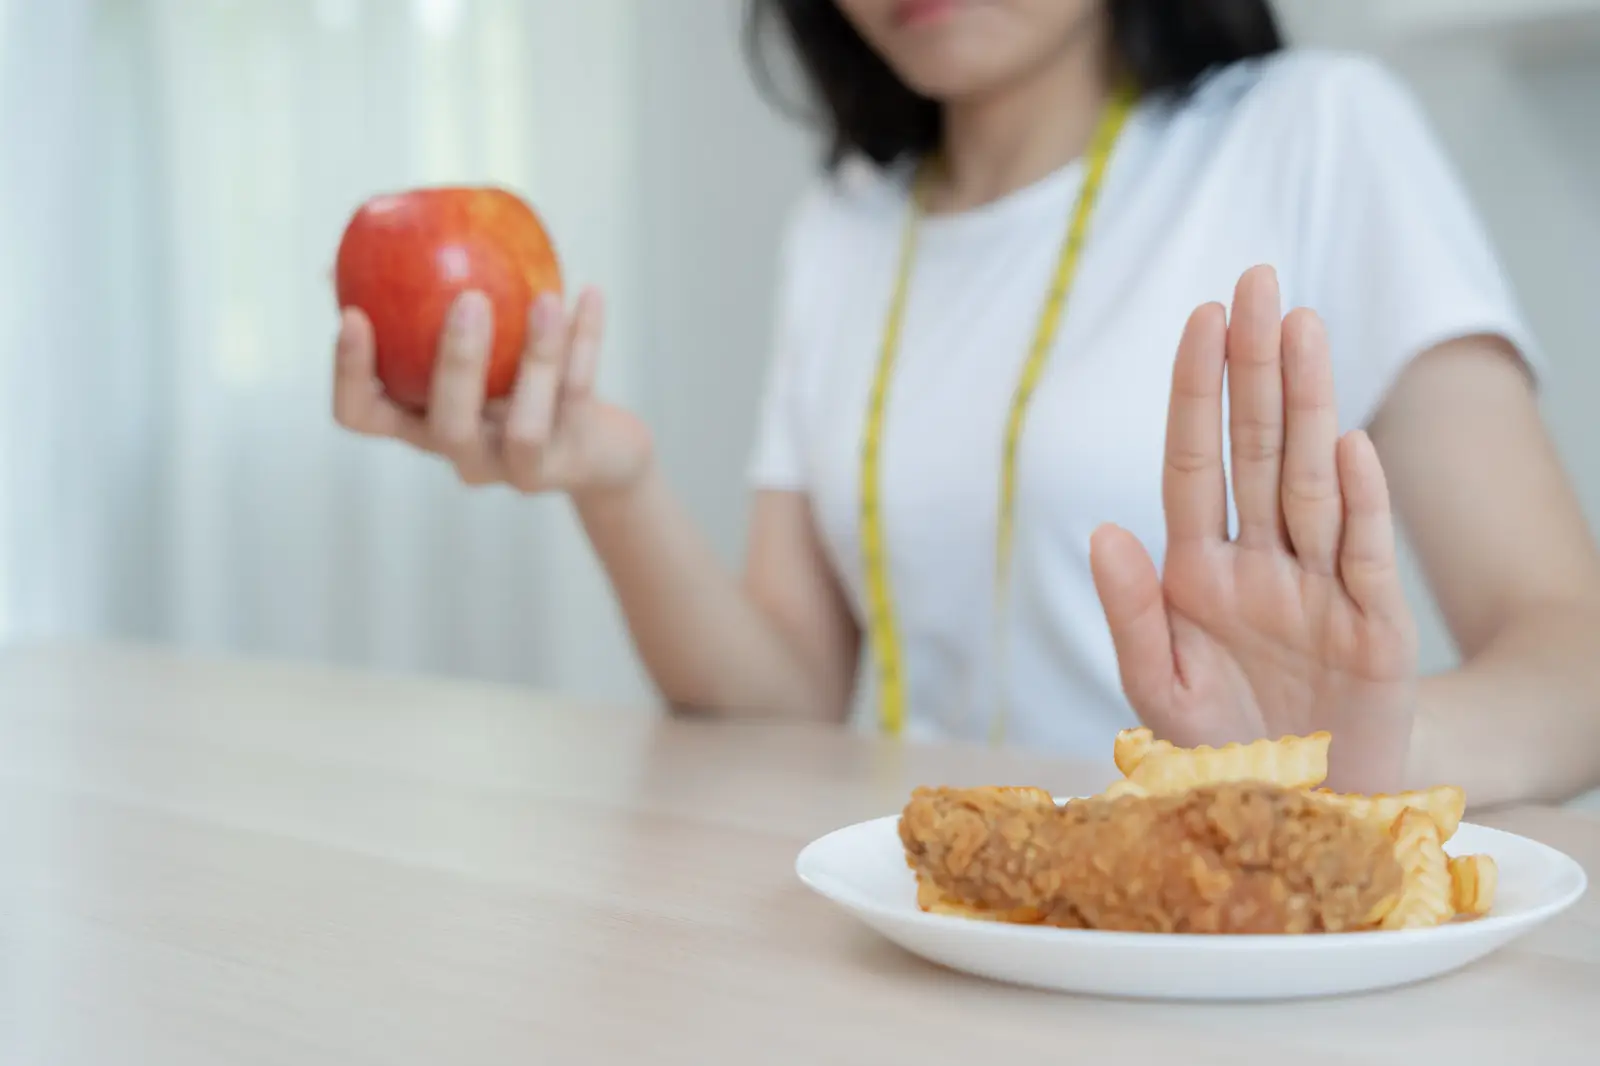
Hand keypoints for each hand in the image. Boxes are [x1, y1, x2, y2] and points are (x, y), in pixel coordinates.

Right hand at [332, 287, 652, 496]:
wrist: (595, 447)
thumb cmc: (511, 385)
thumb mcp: (466, 353)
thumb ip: (416, 312)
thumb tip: (343, 257)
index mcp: (422, 425)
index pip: (363, 416)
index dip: (350, 374)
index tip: (353, 314)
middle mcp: (465, 454)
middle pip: (448, 426)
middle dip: (458, 363)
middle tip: (470, 299)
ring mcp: (521, 466)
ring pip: (525, 429)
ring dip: (537, 360)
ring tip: (546, 298)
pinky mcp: (574, 460)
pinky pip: (579, 397)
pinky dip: (585, 342)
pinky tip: (588, 293)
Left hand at [1088, 266, 1418, 792]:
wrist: (1299, 813)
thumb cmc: (1223, 748)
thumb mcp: (1158, 690)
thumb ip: (1129, 613)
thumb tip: (1103, 530)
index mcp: (1198, 573)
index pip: (1193, 464)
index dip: (1194, 393)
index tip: (1197, 319)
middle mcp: (1260, 565)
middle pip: (1256, 450)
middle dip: (1253, 367)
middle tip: (1255, 280)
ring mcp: (1320, 589)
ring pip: (1310, 481)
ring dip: (1306, 406)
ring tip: (1299, 326)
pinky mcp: (1375, 631)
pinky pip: (1362, 557)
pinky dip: (1359, 504)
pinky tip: (1348, 442)